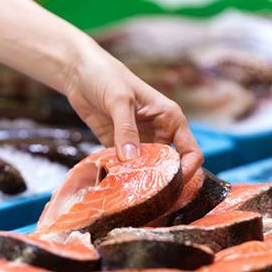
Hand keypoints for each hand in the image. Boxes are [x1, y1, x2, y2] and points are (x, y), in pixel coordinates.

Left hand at [62, 44, 202, 181]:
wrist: (79, 73)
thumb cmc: (106, 76)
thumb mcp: (118, 100)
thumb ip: (125, 129)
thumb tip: (131, 160)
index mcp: (170, 119)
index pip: (191, 151)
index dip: (187, 170)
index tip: (173, 184)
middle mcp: (159, 133)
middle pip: (170, 167)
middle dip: (162, 182)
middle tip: (150, 198)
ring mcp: (139, 143)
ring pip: (148, 171)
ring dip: (141, 182)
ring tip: (130, 194)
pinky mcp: (119, 149)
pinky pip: (126, 169)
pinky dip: (122, 177)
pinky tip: (113, 185)